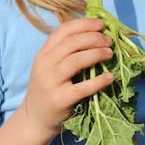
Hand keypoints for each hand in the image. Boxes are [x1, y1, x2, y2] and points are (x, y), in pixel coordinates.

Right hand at [22, 18, 112, 137]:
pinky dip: (98, 81)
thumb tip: (94, 34)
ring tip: (110, 54)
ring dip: (97, 54)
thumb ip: (65, 52)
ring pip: (76, 60)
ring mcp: (51, 82)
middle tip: (109, 41)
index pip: (63, 30)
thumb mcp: (49, 67)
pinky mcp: (59, 100)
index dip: (84, 24)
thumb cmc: (48, 90)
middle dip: (94, 38)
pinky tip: (109, 77)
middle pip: (72, 43)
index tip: (101, 24)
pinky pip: (82, 88)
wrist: (34, 119)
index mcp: (43, 54)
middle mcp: (44, 65)